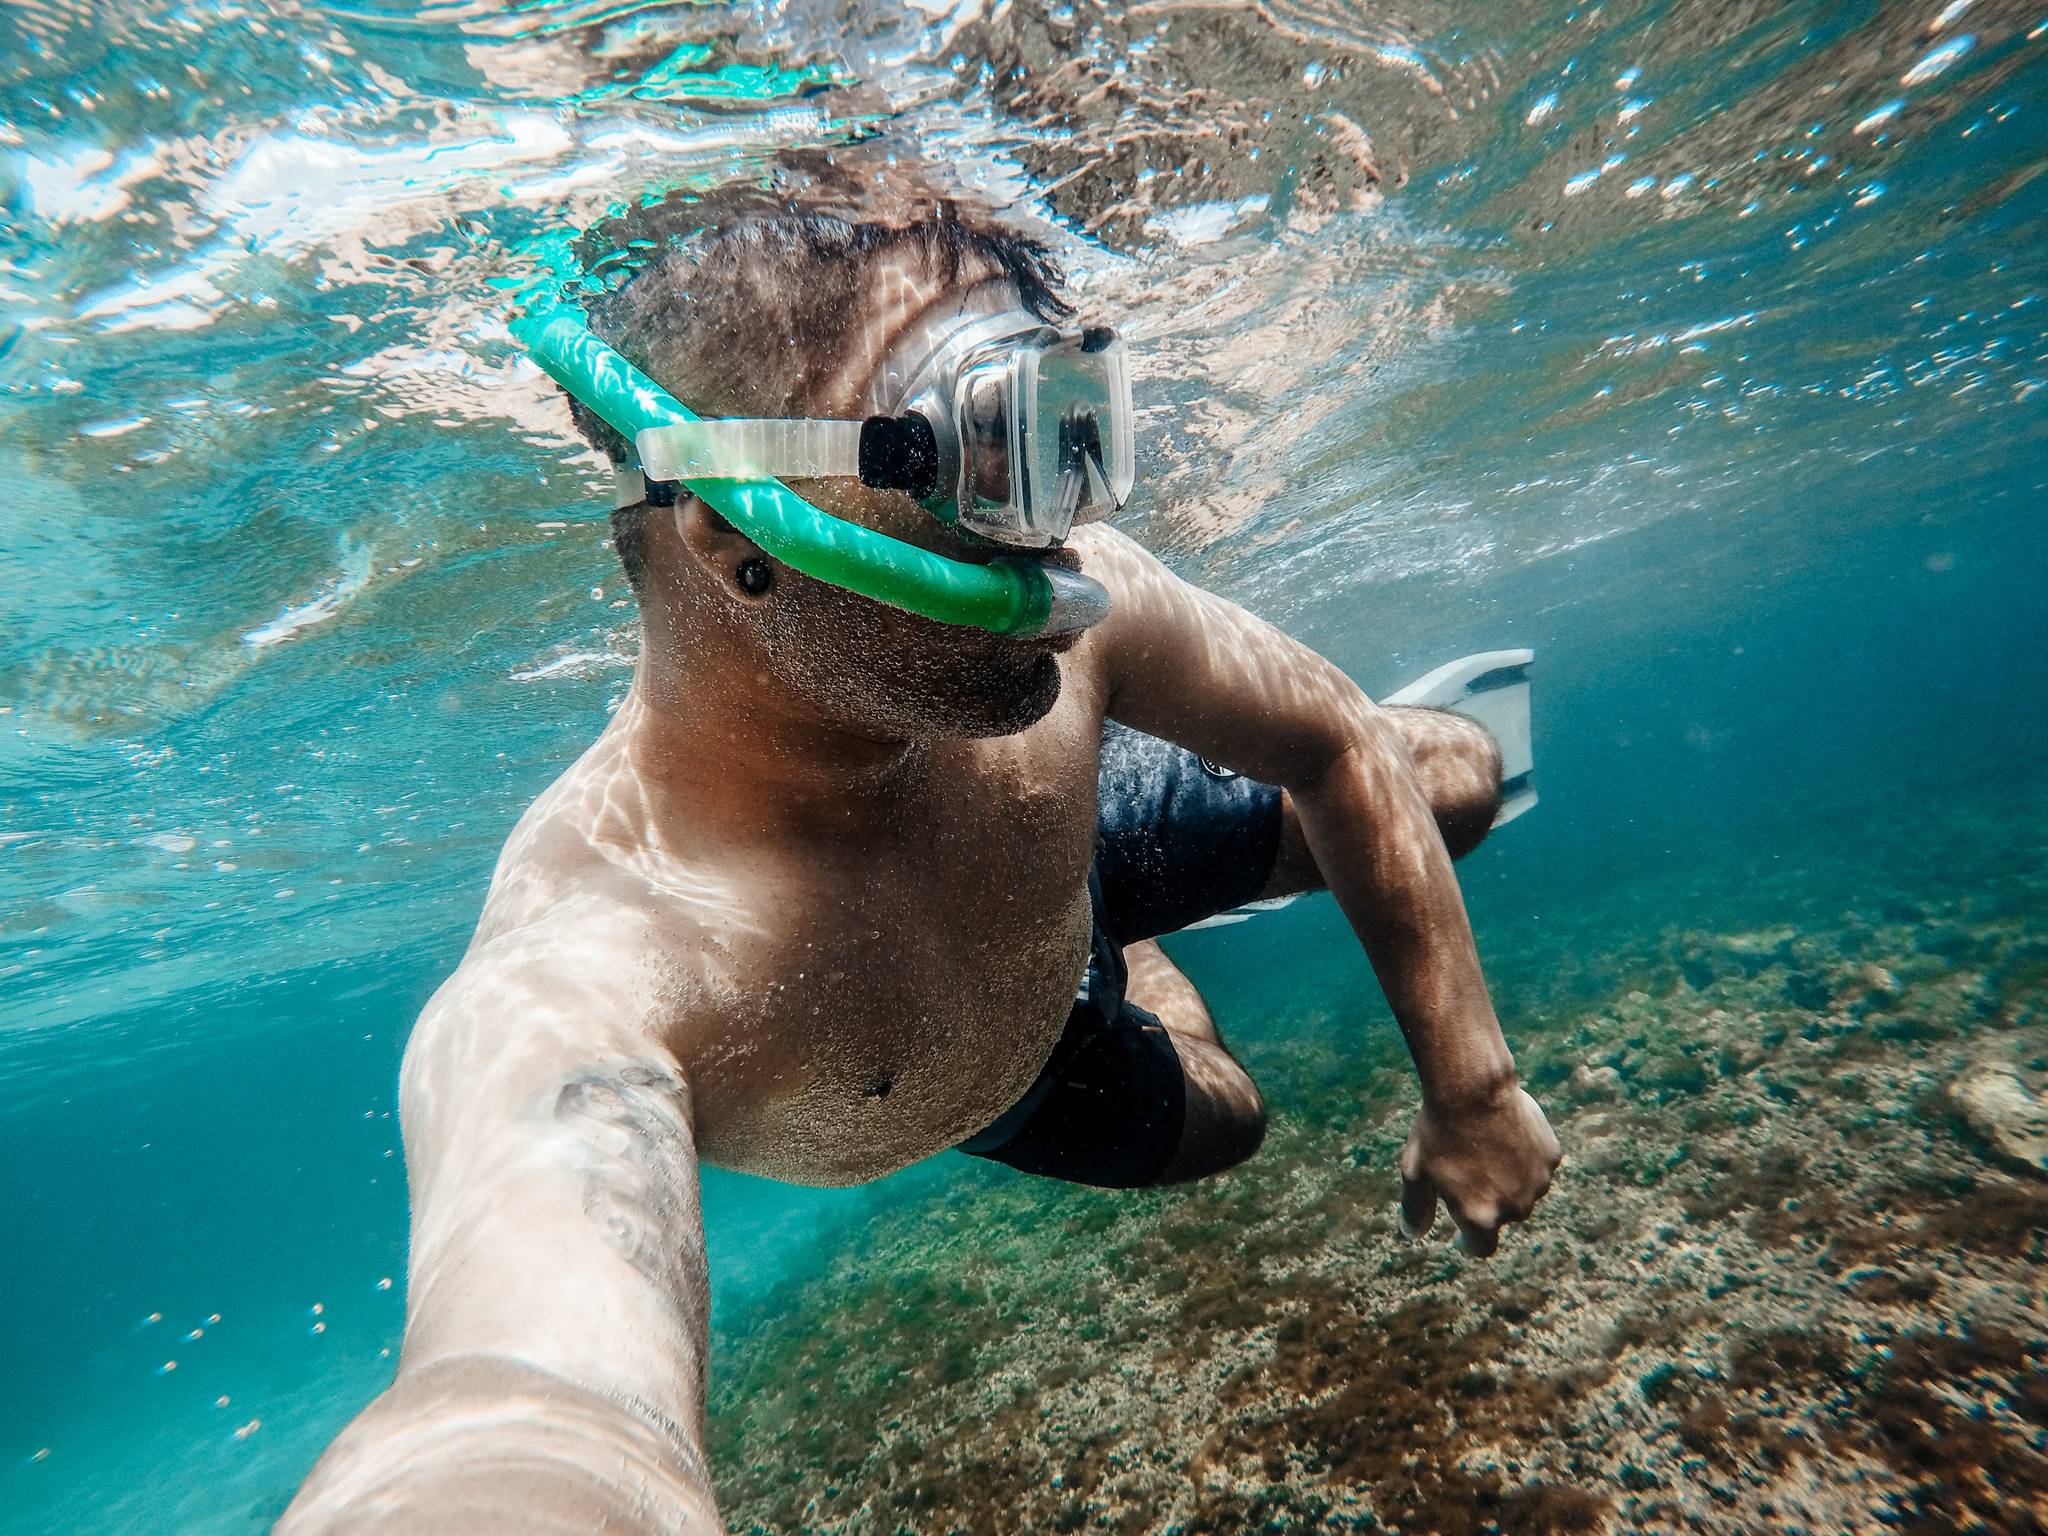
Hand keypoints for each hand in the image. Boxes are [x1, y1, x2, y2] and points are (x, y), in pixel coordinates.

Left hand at [1398, 1083, 1560, 1257]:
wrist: (1472, 1087)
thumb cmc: (1437, 1130)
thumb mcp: (1415, 1171)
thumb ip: (1415, 1208)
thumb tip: (1412, 1234)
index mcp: (1480, 1217)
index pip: (1481, 1247)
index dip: (1469, 1243)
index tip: (1461, 1236)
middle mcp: (1514, 1208)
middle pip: (1502, 1215)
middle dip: (1487, 1200)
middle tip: (1468, 1169)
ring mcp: (1537, 1183)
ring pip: (1524, 1190)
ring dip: (1509, 1179)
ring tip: (1485, 1146)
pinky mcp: (1551, 1157)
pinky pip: (1538, 1164)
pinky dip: (1526, 1155)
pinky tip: (1506, 1132)